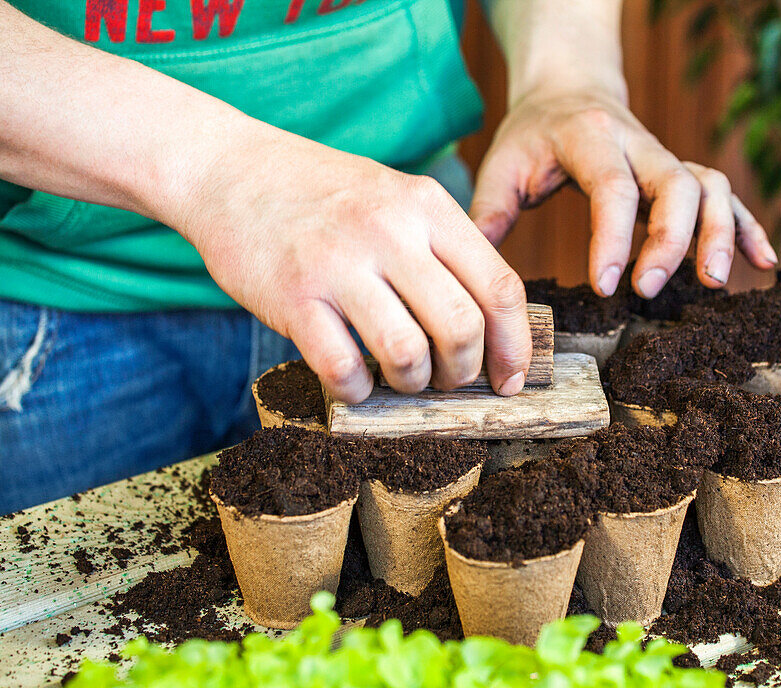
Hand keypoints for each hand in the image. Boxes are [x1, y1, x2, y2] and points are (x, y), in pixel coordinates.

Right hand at [168, 124, 531, 403]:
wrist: (230, 169)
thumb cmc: (325, 194)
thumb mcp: (398, 197)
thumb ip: (446, 248)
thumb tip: (495, 323)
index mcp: (428, 206)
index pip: (499, 286)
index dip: (514, 345)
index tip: (510, 379)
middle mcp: (389, 232)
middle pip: (461, 328)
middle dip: (463, 372)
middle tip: (447, 379)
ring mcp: (338, 264)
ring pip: (406, 355)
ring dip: (411, 383)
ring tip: (400, 377)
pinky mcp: (291, 296)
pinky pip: (343, 368)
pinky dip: (356, 389)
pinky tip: (353, 379)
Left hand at [469, 84, 777, 298]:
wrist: (569, 88)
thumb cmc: (533, 133)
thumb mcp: (503, 162)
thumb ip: (490, 212)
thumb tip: (478, 275)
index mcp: (591, 139)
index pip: (613, 188)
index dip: (613, 238)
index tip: (606, 286)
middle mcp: (639, 144)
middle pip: (678, 183)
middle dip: (673, 239)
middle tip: (652, 288)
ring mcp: (666, 158)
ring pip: (711, 186)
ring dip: (720, 234)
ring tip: (715, 283)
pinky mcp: (683, 173)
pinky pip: (727, 196)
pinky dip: (747, 228)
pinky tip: (764, 264)